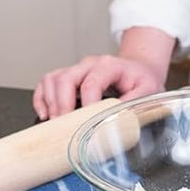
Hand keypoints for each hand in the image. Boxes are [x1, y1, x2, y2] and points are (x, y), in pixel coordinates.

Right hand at [31, 26, 173, 118]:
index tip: (86, 123)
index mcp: (110, 66)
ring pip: (53, 78)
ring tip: (54, 122)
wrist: (139, 68)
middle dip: (62, 105)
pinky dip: (42, 97)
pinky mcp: (69, 76)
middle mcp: (89, 65)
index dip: (86, 105)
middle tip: (64, 126)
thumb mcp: (148, 91)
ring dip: (49, 102)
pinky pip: (47, 82)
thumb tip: (116, 121)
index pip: (91, 83)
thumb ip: (133, 104)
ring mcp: (77, 69)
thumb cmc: (142, 79)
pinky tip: (44, 113)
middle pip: (66, 78)